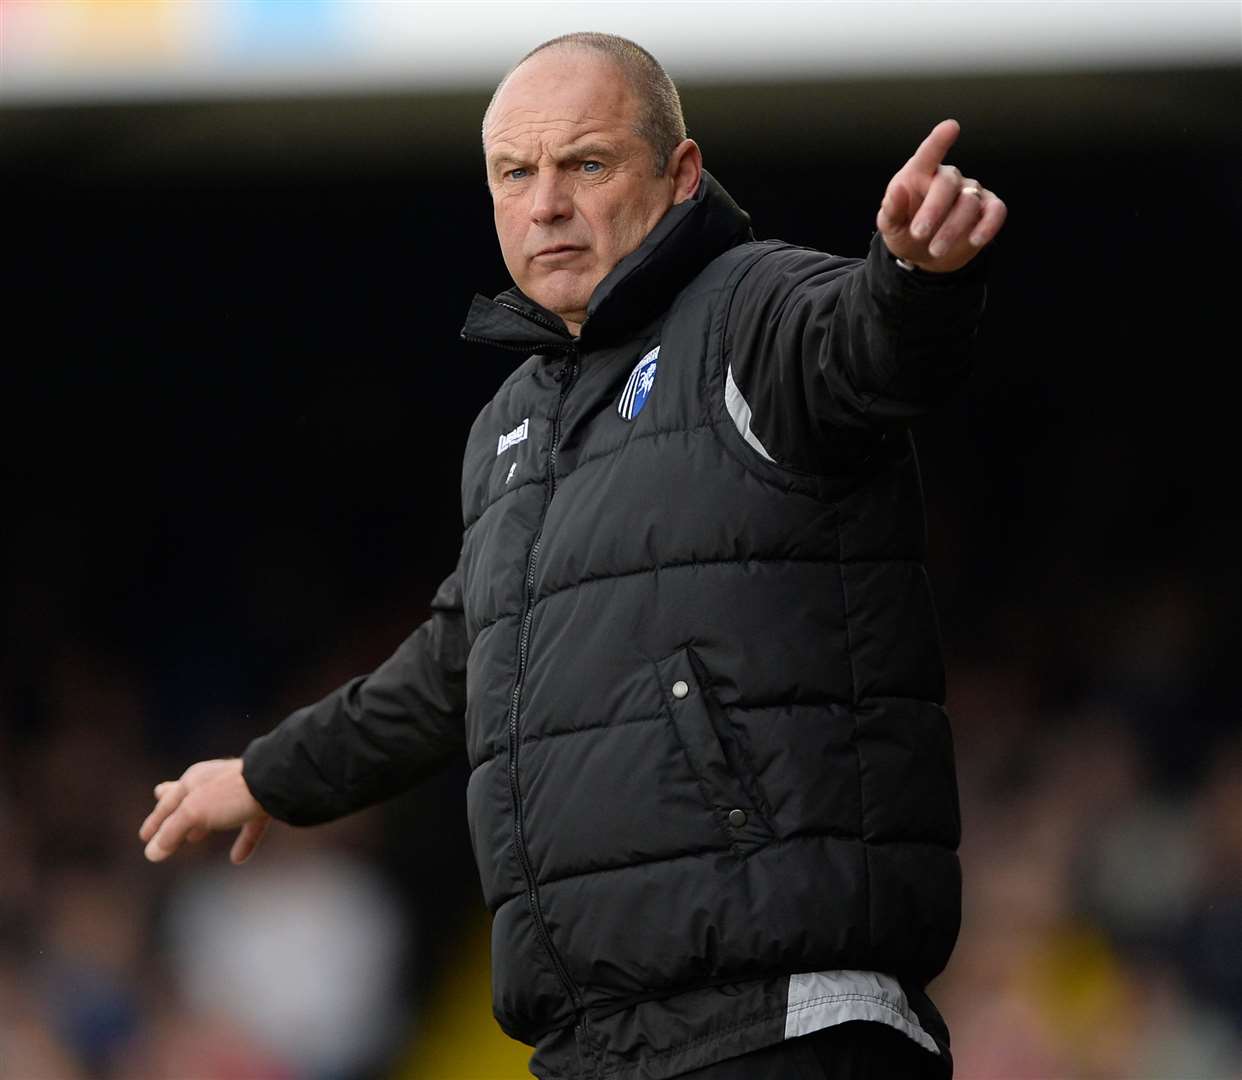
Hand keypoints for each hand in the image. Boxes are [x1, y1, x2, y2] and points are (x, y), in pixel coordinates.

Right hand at [139, 757, 269, 863]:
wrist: (277, 782)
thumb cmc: (230, 793)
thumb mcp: (193, 813)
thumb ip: (172, 832)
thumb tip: (151, 852)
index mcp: (194, 780)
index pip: (167, 804)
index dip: (155, 823)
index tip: (144, 836)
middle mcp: (215, 784)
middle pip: (190, 802)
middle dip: (176, 816)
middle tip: (163, 827)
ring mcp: (240, 794)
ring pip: (217, 813)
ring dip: (205, 827)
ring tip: (195, 838)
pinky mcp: (262, 806)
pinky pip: (248, 826)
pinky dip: (242, 842)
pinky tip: (238, 859)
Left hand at [877, 119, 1005, 273]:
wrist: (923, 256)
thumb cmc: (905, 232)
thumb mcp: (890, 225)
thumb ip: (892, 209)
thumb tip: (897, 190)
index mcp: (920, 174)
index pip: (929, 154)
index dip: (939, 141)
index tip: (950, 127)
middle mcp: (948, 179)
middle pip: (947, 183)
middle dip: (933, 210)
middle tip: (918, 234)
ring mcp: (970, 192)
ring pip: (969, 202)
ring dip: (952, 228)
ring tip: (935, 250)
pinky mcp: (987, 210)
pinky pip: (996, 211)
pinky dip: (988, 225)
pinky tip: (975, 240)